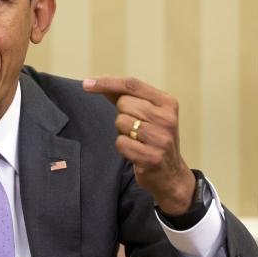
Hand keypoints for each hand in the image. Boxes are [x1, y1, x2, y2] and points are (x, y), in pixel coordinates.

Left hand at [83, 76, 195, 214]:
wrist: (171, 175)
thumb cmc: (154, 139)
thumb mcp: (148, 114)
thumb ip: (125, 97)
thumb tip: (97, 81)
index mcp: (167, 103)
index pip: (132, 85)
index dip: (107, 82)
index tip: (86, 84)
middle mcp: (167, 118)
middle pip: (124, 104)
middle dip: (121, 115)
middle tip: (135, 129)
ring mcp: (161, 139)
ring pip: (121, 122)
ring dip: (122, 132)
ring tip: (137, 140)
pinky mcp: (152, 157)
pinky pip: (120, 143)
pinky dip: (122, 147)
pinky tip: (135, 152)